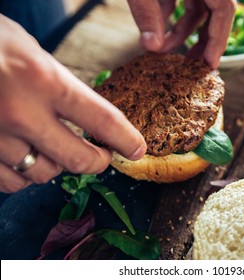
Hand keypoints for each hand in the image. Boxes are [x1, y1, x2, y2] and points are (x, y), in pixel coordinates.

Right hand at [0, 15, 146, 192]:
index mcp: (44, 79)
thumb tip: (90, 120)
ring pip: (43, 174)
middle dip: (98, 162)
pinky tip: (26, 157)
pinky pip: (11, 183)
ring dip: (56, 165)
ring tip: (55, 148)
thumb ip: (62, 87)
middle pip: (78, 160)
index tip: (136, 149)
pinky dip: (24, 175)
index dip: (126, 139)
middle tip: (101, 155)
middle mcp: (21, 112)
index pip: (102, 120)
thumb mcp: (34, 53)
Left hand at [127, 0, 236, 68]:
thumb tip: (151, 47)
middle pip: (216, 12)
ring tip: (163, 51)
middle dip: (204, 40)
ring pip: (198, 7)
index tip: (209, 64)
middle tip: (193, 67)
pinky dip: (173, 17)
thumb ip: (146, 13)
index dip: (219, 38)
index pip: (225, 8)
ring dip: (182, 30)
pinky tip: (156, 31)